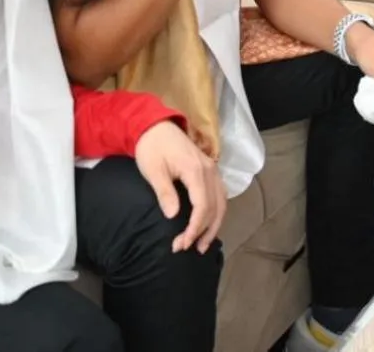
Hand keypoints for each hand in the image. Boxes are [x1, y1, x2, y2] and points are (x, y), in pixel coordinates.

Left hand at [133, 120, 225, 252]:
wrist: (155, 126)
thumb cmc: (152, 148)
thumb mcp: (153, 171)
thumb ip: (165, 193)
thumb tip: (172, 216)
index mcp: (196, 170)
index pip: (202, 206)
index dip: (194, 227)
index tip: (182, 243)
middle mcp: (209, 170)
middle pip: (215, 207)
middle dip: (202, 231)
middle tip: (186, 248)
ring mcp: (212, 169)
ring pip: (221, 202)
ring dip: (214, 225)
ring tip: (202, 244)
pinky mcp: (210, 170)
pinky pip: (219, 195)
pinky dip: (216, 212)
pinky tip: (209, 224)